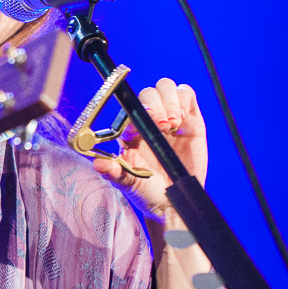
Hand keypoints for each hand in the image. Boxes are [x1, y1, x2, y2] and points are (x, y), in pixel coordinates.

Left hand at [92, 78, 206, 221]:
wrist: (174, 201)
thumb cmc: (147, 191)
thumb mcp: (130, 185)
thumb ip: (115, 173)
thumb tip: (98, 164)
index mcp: (129, 132)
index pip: (129, 108)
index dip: (136, 110)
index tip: (143, 123)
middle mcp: (147, 120)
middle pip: (147, 93)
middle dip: (155, 105)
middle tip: (162, 127)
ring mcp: (169, 117)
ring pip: (165, 87)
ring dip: (170, 101)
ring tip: (173, 124)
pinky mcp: (190, 119)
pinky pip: (186, 94)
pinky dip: (184, 99)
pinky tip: (183, 120)